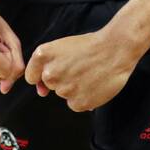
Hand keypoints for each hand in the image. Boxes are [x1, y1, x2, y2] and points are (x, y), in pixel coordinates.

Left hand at [23, 28, 138, 111]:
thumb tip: (42, 92)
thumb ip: (47, 67)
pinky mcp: (78, 102)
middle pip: (51, 85)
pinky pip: (76, 104)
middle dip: (63, 79)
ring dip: (75, 88)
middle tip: (81, 67)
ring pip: (65, 94)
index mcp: (43, 56)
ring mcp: (64, 89)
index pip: (32, 76)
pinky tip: (95, 84)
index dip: (44, 74)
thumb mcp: (64, 47)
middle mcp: (50, 73)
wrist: (118, 47)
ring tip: (91, 74)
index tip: (59, 69)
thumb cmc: (93, 45)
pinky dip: (85, 98)